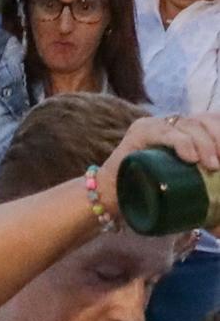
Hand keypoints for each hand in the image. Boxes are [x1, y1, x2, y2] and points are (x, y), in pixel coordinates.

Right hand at [99, 113, 219, 224]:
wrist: (112, 199)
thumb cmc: (150, 196)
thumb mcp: (184, 190)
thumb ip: (204, 195)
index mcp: (187, 132)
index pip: (212, 122)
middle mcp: (171, 124)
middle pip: (204, 121)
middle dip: (219, 138)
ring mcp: (155, 125)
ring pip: (189, 125)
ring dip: (205, 144)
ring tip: (212, 165)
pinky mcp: (139, 132)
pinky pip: (164, 132)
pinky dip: (181, 143)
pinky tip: (191, 157)